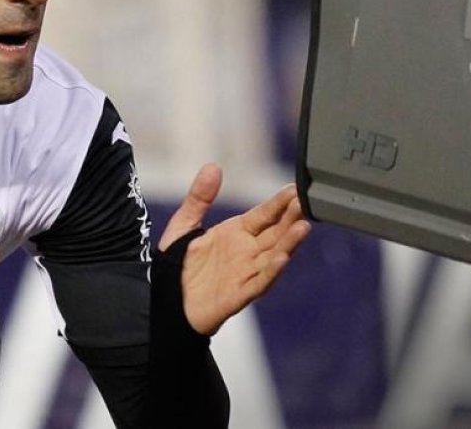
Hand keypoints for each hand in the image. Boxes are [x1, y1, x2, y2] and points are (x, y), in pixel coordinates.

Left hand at [160, 163, 310, 335]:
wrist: (164, 303)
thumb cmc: (176, 266)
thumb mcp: (184, 225)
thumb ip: (199, 197)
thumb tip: (213, 167)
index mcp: (236, 233)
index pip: (265, 214)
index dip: (280, 202)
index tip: (295, 188)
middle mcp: (246, 252)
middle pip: (276, 233)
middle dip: (291, 218)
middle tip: (305, 202)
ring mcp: (244, 273)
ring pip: (274, 256)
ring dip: (289, 243)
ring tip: (303, 227)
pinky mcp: (238, 295)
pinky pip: (259, 283)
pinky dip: (272, 272)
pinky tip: (282, 258)